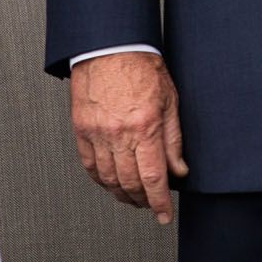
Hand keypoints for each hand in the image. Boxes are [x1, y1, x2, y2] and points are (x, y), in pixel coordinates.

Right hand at [70, 51, 186, 222]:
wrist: (110, 45)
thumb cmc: (141, 66)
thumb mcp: (170, 100)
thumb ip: (174, 139)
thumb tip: (179, 170)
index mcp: (145, 125)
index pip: (153, 177)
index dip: (159, 202)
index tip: (164, 215)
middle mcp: (119, 133)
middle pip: (130, 183)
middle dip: (142, 201)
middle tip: (150, 205)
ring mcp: (97, 133)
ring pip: (108, 179)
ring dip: (122, 194)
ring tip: (133, 198)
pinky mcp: (81, 130)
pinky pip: (90, 166)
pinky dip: (101, 180)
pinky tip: (111, 183)